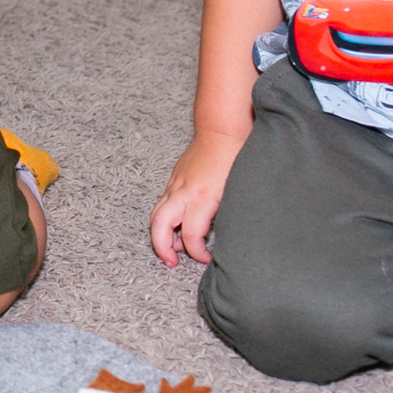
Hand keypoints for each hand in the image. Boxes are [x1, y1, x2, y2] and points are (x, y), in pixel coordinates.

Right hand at [150, 134, 238, 266]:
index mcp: (202, 198)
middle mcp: (183, 193)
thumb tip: (225, 236)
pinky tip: (177, 225)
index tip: (206, 258)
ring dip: (160, 234)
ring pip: (156, 214)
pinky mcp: (174, 179)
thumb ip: (226, 215)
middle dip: (161, 247)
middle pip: (159, 226)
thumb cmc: (235, 158)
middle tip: (171, 262)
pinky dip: (165, 218)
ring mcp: (175, 184)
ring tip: (172, 248)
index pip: (190, 235)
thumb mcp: (236, 191)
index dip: (196, 252)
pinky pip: (163, 203)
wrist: (222, 130)